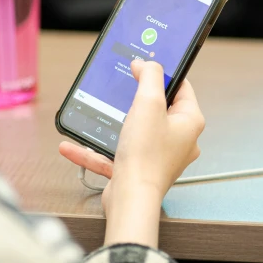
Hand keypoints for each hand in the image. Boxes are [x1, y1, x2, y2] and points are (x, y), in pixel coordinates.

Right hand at [59, 60, 204, 245]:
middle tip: (120, 87)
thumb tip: (146, 64)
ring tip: (94, 114)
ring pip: (132, 131)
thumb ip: (149, 77)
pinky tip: (73, 145)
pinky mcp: (139, 168)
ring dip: (110, 123)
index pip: (181, 88)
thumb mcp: (148, 103)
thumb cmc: (146, 156)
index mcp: (189, 122)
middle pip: (156, 108)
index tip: (144, 65)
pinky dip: (95, 149)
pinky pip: (115, 153)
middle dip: (133, 99)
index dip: (162, 74)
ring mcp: (158, 155)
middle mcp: (178, 140)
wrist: (131, 199)